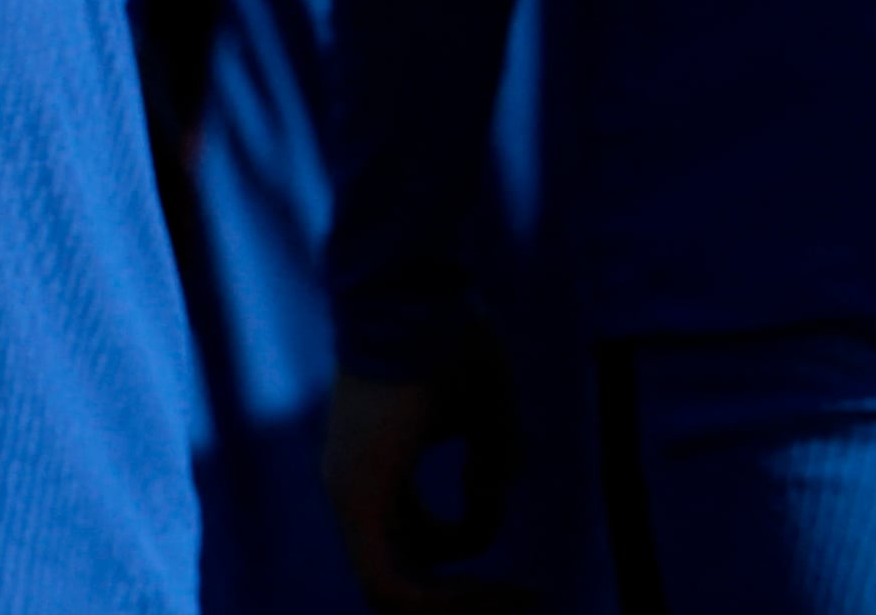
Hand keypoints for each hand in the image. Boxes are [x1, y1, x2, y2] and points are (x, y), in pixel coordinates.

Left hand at [327, 359, 529, 611]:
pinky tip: (494, 594)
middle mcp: (352, 487)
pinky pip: (387, 586)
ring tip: (518, 598)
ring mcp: (348, 494)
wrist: (415, 292)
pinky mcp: (357, 498)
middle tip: (527, 601)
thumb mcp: (483, 411)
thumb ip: (490, 455)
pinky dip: (439, 604)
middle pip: (405, 580)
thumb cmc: (448, 335)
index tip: (527, 583)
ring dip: (459, 607)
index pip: (414, 550)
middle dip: (466, 602)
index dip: (470, 569)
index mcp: (374, 469)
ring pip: (394, 594)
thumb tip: (489, 492)